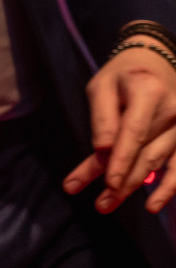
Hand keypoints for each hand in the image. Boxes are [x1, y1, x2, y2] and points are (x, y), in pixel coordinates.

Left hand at [63, 38, 175, 213]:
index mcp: (149, 93)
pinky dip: (169, 187)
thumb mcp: (101, 86)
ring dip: (135, 187)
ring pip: (159, 163)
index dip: (122, 160)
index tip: (109, 183)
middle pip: (146, 153)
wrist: (156, 61)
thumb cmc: (122, 75)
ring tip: (109, 204)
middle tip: (100, 205)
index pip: (135, 132)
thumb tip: (102, 150)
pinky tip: (154, 205)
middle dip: (122, 182)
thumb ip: (102, 118)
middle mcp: (173, 110)